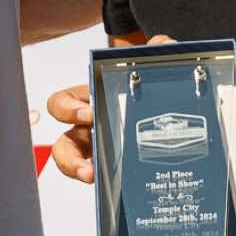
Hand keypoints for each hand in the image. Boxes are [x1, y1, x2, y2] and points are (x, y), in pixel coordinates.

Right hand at [46, 37, 175, 183]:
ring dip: (80, 175)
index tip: (86, 114)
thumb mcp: (153, 65)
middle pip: (63, 146)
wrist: (173, 103)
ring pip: (76, 168)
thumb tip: (161, 44)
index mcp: (91, 100)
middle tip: (88, 165)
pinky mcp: (119, 171)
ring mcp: (103, 152)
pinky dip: (108, 188)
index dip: (67, 109)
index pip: (63, 103)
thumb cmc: (148, 84)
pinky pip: (106, 183)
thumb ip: (159, 50)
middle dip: (69, 158)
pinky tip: (123, 191)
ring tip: (94, 181)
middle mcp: (90, 128)